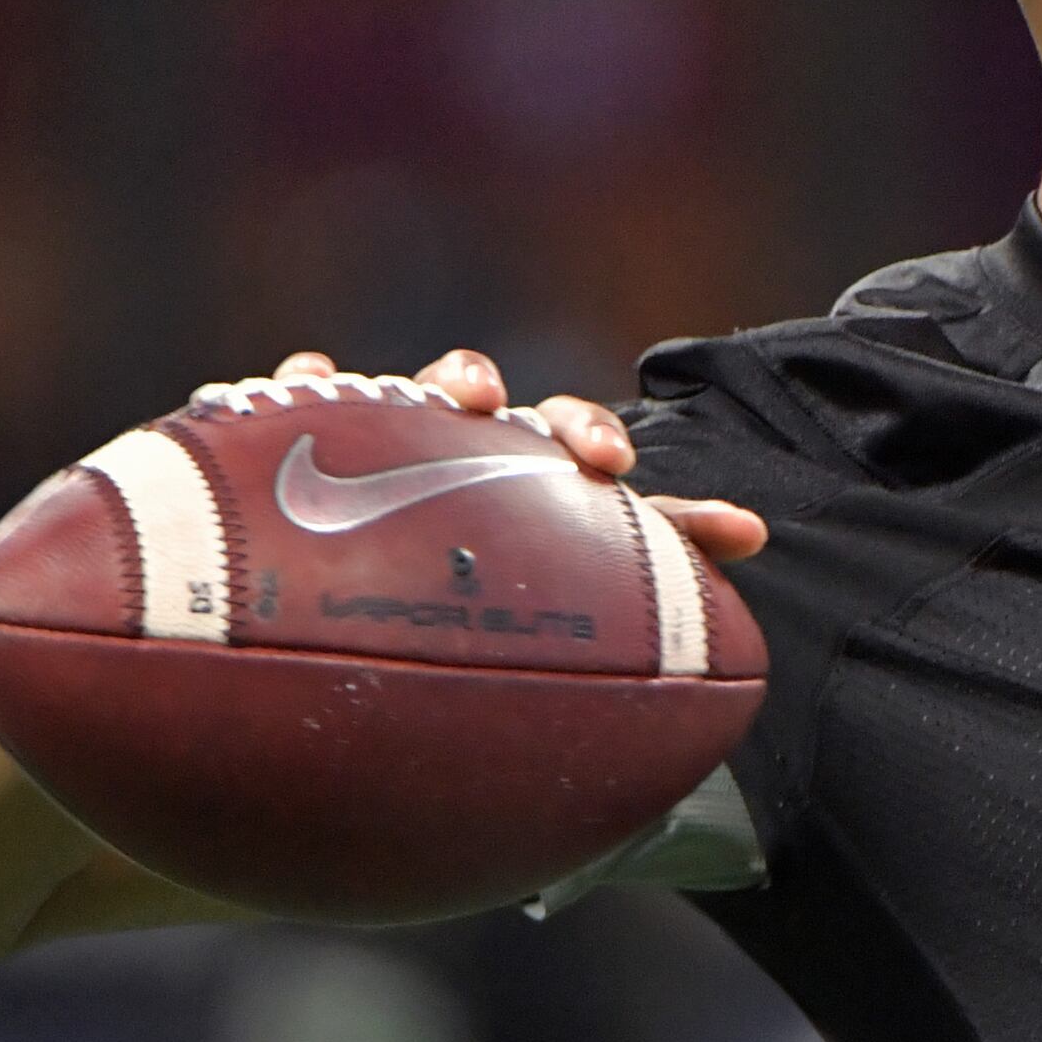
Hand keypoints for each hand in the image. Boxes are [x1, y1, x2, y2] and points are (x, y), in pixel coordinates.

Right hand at [269, 347, 767, 564]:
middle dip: (471, 381)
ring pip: (376, 394)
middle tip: (483, 404)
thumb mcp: (574, 590)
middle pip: (461, 393)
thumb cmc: (484, 609)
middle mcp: (444, 447)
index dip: (583, 434)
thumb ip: (657, 557)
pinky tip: (297, 387)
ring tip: (399, 402)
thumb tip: (756, 529)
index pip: (554, 436)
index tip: (612, 465)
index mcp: (519, 476)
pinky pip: (284, 409)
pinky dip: (292, 388)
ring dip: (379, 386)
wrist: (371, 660)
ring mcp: (370, 446)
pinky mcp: (293, 457)